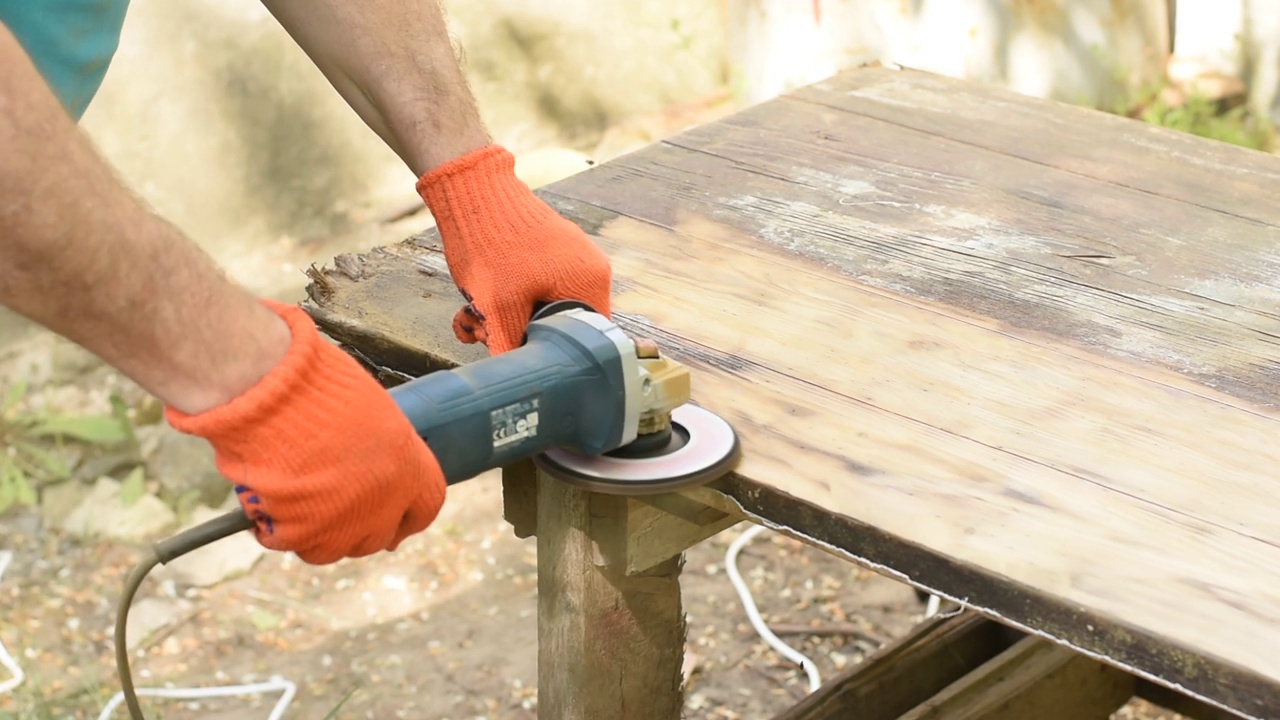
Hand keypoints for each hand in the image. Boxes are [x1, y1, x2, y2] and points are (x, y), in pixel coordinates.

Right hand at [165, 301, 446, 563]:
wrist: (272, 388)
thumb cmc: (317, 384)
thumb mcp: (369, 407)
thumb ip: (377, 442)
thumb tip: (366, 456)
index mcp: (409, 465)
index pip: (425, 506)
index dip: (406, 513)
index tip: (395, 515)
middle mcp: (383, 501)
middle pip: (378, 536)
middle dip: (358, 526)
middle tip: (335, 510)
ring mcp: (342, 523)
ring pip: (333, 548)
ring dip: (317, 531)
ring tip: (295, 502)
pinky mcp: (300, 532)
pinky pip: (289, 542)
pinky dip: (275, 528)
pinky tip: (266, 502)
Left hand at [416, 145, 612, 353]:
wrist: (471, 189)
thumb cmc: (491, 245)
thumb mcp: (498, 308)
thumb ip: (511, 349)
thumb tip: (518, 378)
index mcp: (591, 282)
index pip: (585, 340)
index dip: (551, 354)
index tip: (518, 353)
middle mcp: (589, 267)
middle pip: (558, 324)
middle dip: (516, 333)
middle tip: (483, 330)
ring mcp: (569, 254)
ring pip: (539, 306)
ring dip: (503, 316)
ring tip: (470, 313)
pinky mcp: (547, 246)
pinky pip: (532, 284)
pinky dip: (505, 295)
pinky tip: (475, 297)